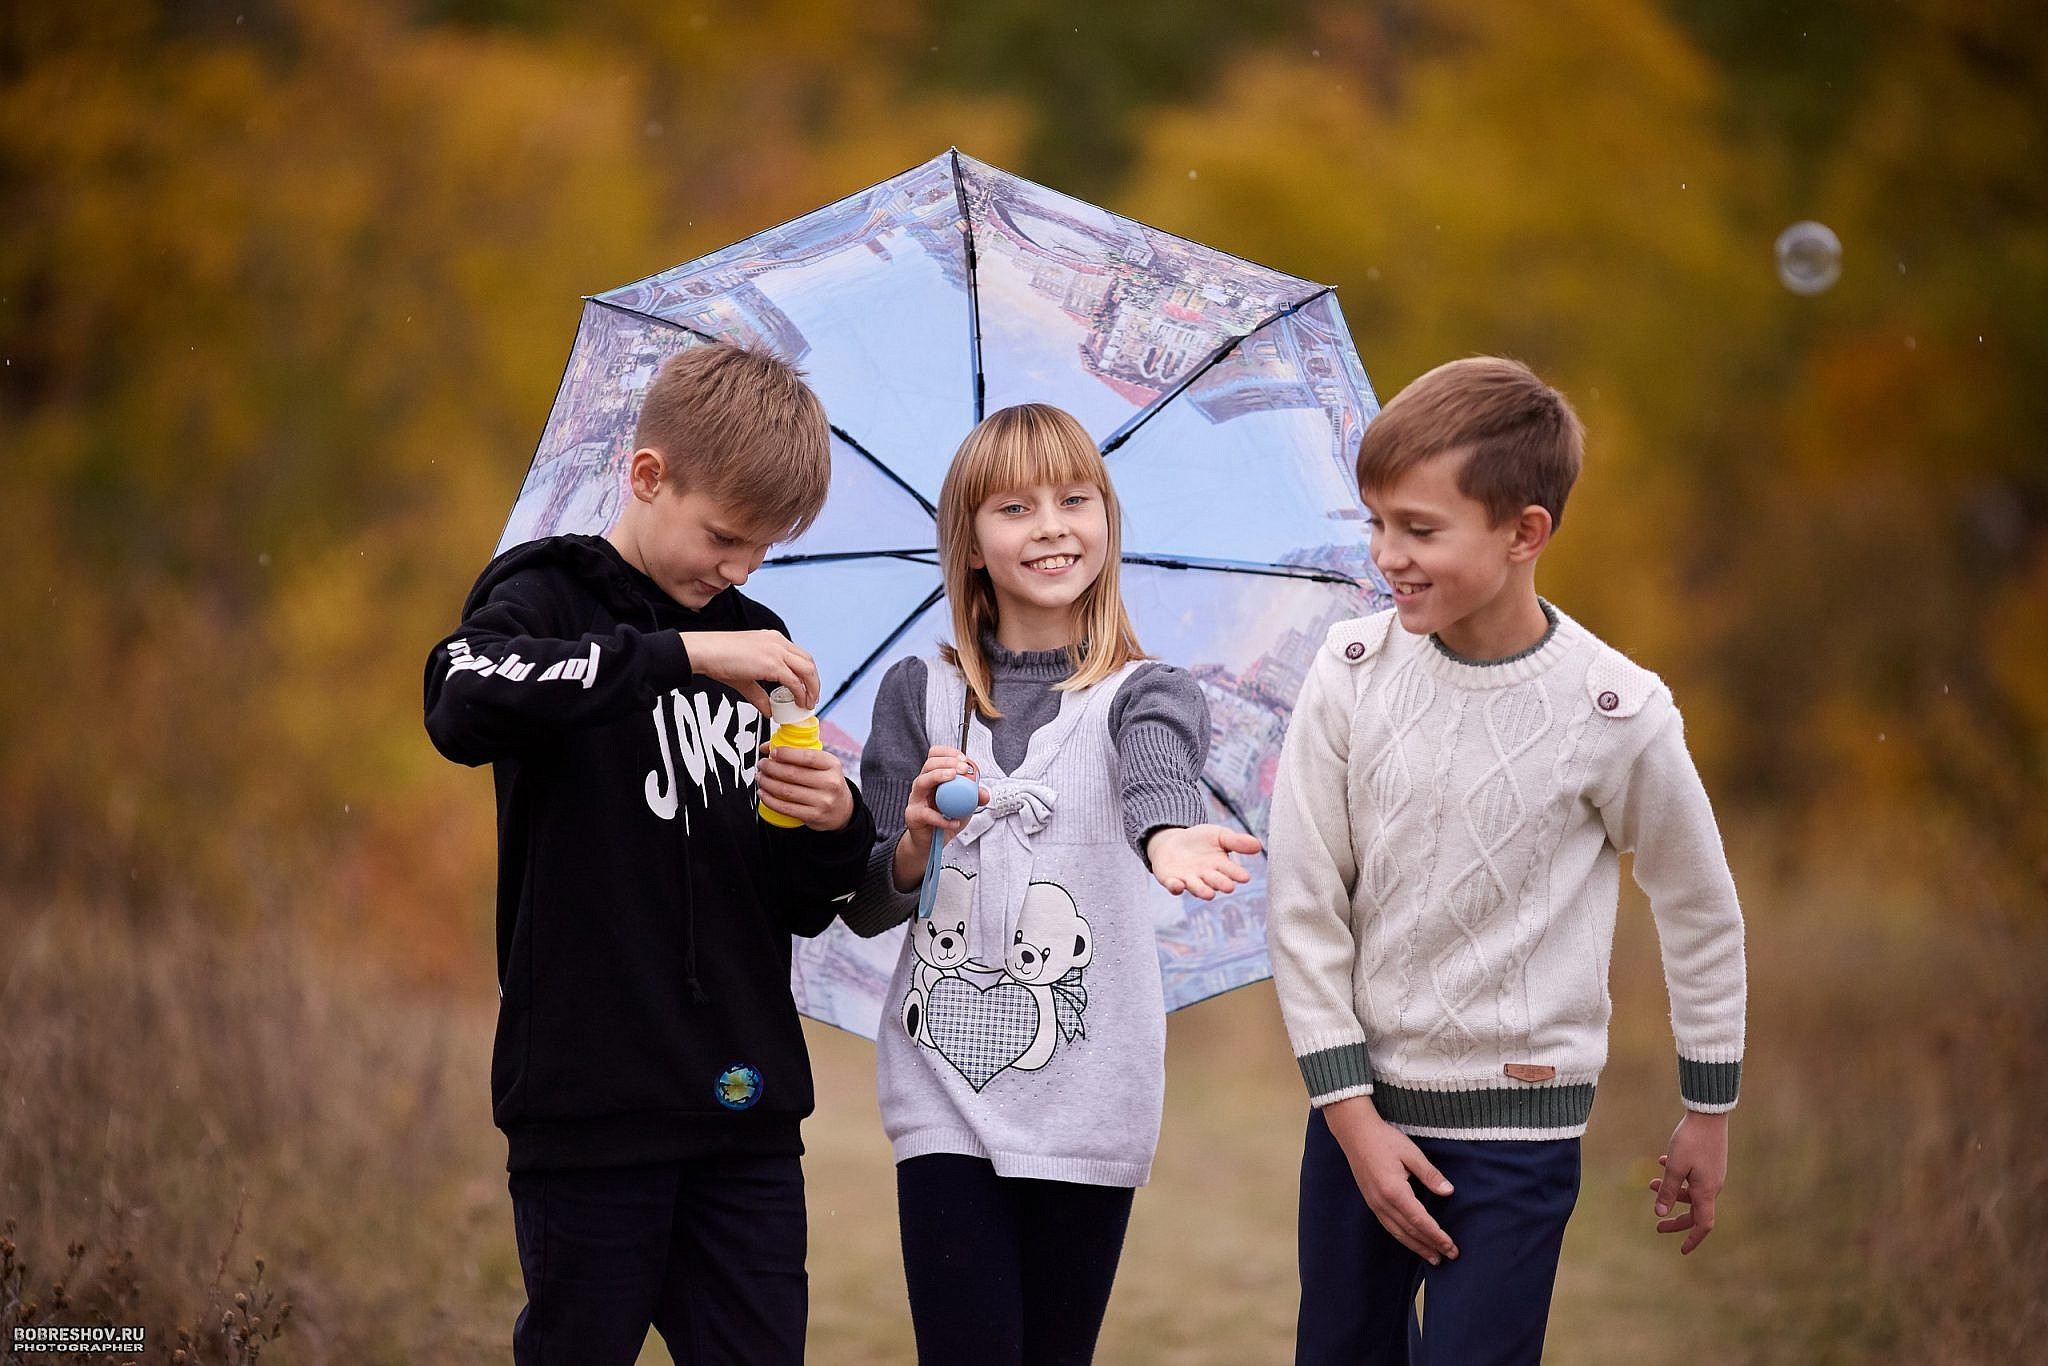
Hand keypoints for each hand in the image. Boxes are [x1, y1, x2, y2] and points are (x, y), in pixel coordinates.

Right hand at [680, 630, 818, 714]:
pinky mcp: (772, 663)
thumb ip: (760, 694)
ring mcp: (776, 651)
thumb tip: (769, 711)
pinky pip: (795, 681)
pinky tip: (798, 704)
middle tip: (811, 699)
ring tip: (807, 704)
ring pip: (807, 670)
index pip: (800, 656)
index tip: (807, 689)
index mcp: (773, 639)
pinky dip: (800, 694)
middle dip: (814, 683)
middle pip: (808, 662)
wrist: (704, 652)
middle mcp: (778, 642)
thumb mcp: (745, 677)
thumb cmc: (718, 659)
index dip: (807, 674)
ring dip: (811, 689)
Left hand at [756, 745, 854, 831]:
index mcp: (832, 765)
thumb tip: (766, 747)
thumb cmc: (827, 782)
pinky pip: (785, 808)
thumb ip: (797, 753)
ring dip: (767, 783)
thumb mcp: (822, 764)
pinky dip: (770, 800)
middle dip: (771, 768)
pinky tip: (764, 793)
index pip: (807, 756)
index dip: (786, 754)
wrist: (842, 810)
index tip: (772, 752)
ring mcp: (822, 801)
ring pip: (786, 791)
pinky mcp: (814, 816)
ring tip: (761, 778)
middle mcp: (830, 783)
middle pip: (792, 774)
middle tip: (762, 765)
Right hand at [891, 746, 986, 891]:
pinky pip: (927, 814)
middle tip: (963, 768)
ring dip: (939, 776)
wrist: (931, 843)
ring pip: (922, 782)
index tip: (964, 759)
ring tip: (954, 777)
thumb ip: (975, 798)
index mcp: (934, 778)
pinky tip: (954, 821)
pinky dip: (943, 818)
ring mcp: (916, 799)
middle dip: (947, 762)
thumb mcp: (965, 806)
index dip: (948, 753)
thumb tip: (984, 793)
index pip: (935, 756)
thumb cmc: (945, 820)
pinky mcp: (913, 815)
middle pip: (929, 765)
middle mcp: (922, 785)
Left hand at [1145, 824, 1261, 898]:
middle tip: (1229, 887)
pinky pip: (1173, 885)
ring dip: (1202, 891)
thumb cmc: (1200, 840)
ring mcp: (1189, 880)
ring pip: (1196, 887)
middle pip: (1215, 881)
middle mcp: (1206, 877)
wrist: (1172, 842)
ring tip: (1209, 894)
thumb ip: (1237, 842)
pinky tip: (1178, 885)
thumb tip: (1259, 845)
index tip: (1245, 877)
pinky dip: (1175, 887)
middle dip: (1221, 884)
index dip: (1237, 874)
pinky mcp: (1171, 880)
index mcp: (1221, 866)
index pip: (1231, 871)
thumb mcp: (1220, 836)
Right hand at [1323, 1095, 1458, 1264]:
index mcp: (1394, 1191)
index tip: (1452, 1247)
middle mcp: (1383, 1202)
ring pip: (1398, 1232)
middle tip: (1449, 1257)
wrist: (1355, 1133)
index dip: (1437, 1236)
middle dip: (1430, 1246)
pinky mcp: (1371, 1201)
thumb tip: (1449, 1192)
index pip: (1420, 1221)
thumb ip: (1430, 1175)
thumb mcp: (1411, 1153)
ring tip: (1433, 1257)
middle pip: (1410, 1231)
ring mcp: (1374, 1203)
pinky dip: (1403, 1237)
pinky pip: (1389, 1226)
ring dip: (1416, 1246)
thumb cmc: (1384, 1139)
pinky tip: (1411, 1240)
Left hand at [1649, 1110, 1728, 1254]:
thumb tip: (1660, 1213)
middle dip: (1676, 1218)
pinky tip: (1661, 1161)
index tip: (1682, 1250)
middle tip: (1657, 1224)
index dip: (1692, 1239)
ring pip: (1691, 1192)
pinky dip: (1678, 1176)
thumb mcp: (1674, 1167)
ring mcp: (1712, 1174)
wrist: (1708, 1114)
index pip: (1703, 1224)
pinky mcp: (1709, 1163)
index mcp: (1706, 1191)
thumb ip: (1667, 1191)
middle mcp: (1712, 1186)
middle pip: (1695, 1212)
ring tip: (1650, 1183)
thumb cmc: (1691, 1141)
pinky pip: (1693, 1177)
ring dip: (1672, 1192)